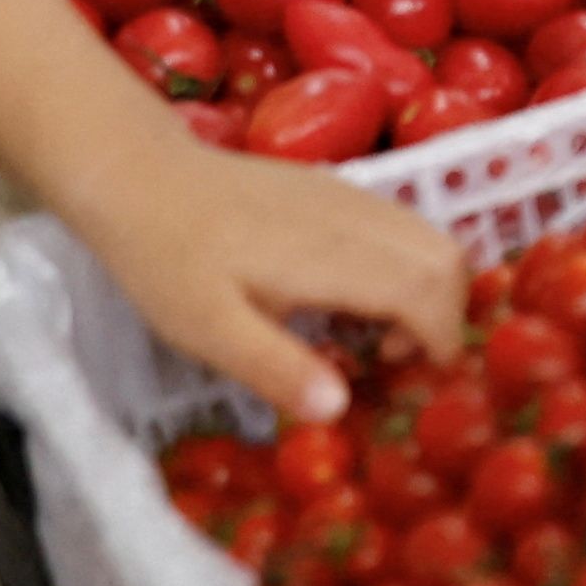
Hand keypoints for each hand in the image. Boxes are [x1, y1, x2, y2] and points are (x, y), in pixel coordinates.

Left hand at [44, 127, 466, 422]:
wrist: (137, 174)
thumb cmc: (167, 259)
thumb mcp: (208, 330)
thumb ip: (277, 369)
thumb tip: (339, 410)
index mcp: (332, 254)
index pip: (431, 289)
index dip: (440, 342)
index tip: (404, 383)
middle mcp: (354, 216)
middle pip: (449, 258)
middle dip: (446, 318)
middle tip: (388, 363)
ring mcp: (347, 195)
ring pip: (429, 236)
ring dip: (427, 292)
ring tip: (368, 338)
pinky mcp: (333, 187)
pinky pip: (400, 225)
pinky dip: (405, 268)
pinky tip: (348, 298)